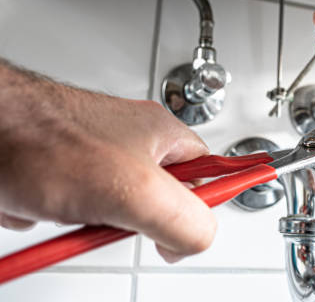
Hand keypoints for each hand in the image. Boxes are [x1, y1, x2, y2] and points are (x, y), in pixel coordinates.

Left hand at [0, 63, 215, 262]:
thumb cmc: (44, 139)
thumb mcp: (136, 192)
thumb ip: (185, 219)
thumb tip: (199, 238)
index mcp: (161, 134)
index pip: (209, 170)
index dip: (209, 202)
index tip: (211, 220)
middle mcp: (131, 142)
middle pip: (159, 199)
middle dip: (135, 219)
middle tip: (122, 218)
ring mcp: (95, 157)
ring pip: (115, 210)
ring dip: (92, 222)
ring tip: (74, 209)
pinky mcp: (63, 173)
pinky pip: (77, 211)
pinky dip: (61, 219)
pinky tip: (46, 205)